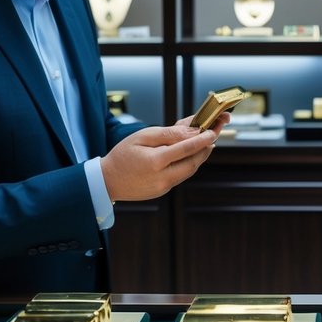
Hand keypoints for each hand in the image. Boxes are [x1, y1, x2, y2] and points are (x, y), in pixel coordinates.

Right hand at [101, 117, 224, 201]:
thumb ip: (168, 134)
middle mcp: (162, 177)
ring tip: (206, 143)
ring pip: (190, 170)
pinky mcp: (163, 191)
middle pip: (193, 162)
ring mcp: (164, 187)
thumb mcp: (142, 137)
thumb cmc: (123, 155)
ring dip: (200, 157)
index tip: (214, 130)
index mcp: (156, 161)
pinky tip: (189, 155)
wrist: (108, 181)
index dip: (203, 138)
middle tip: (214, 134)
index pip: (187, 148)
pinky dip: (188, 164)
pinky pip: (181, 176)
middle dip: (206, 148)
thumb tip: (191, 132)